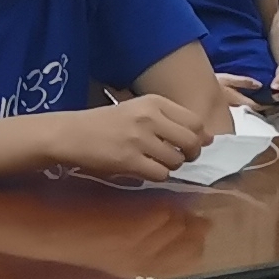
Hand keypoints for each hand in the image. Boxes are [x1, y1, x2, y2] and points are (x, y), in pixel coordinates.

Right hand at [54, 94, 218, 181]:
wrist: (70, 133)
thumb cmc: (107, 122)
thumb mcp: (139, 110)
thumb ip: (171, 120)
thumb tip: (208, 138)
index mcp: (154, 102)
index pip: (195, 122)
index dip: (199, 137)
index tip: (191, 143)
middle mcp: (149, 118)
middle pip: (191, 142)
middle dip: (191, 154)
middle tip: (181, 157)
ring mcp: (139, 139)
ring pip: (176, 160)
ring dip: (172, 165)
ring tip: (156, 161)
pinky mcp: (129, 160)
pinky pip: (160, 174)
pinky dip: (158, 175)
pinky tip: (146, 169)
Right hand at [215, 69, 270, 103]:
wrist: (196, 88)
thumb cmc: (212, 83)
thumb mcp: (228, 79)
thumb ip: (244, 82)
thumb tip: (260, 85)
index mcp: (238, 100)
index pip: (257, 106)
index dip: (267, 104)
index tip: (275, 98)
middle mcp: (236, 105)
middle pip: (252, 106)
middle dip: (261, 101)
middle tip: (269, 94)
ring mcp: (229, 105)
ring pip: (245, 103)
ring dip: (253, 99)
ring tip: (260, 92)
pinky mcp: (225, 103)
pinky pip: (239, 101)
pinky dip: (245, 97)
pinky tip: (246, 91)